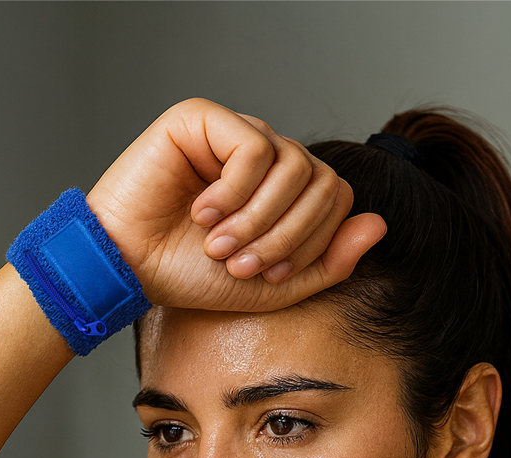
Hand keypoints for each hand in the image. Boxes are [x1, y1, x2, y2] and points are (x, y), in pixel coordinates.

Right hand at [86, 99, 385, 311]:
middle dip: (286, 237)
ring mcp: (238, 133)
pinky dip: (234, 193)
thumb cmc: (191, 277)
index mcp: (284, 190)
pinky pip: (255, 149)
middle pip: (322, 182)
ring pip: (294, 165)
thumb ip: (329, 262)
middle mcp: (266, 156)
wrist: (130, 268)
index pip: (335, 199)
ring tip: (218, 245)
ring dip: (258, 219)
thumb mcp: (272, 286)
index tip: (264, 275)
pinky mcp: (205, 119)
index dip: (310, 243)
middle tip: (238, 265)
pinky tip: (201, 212)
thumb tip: (380, 224)